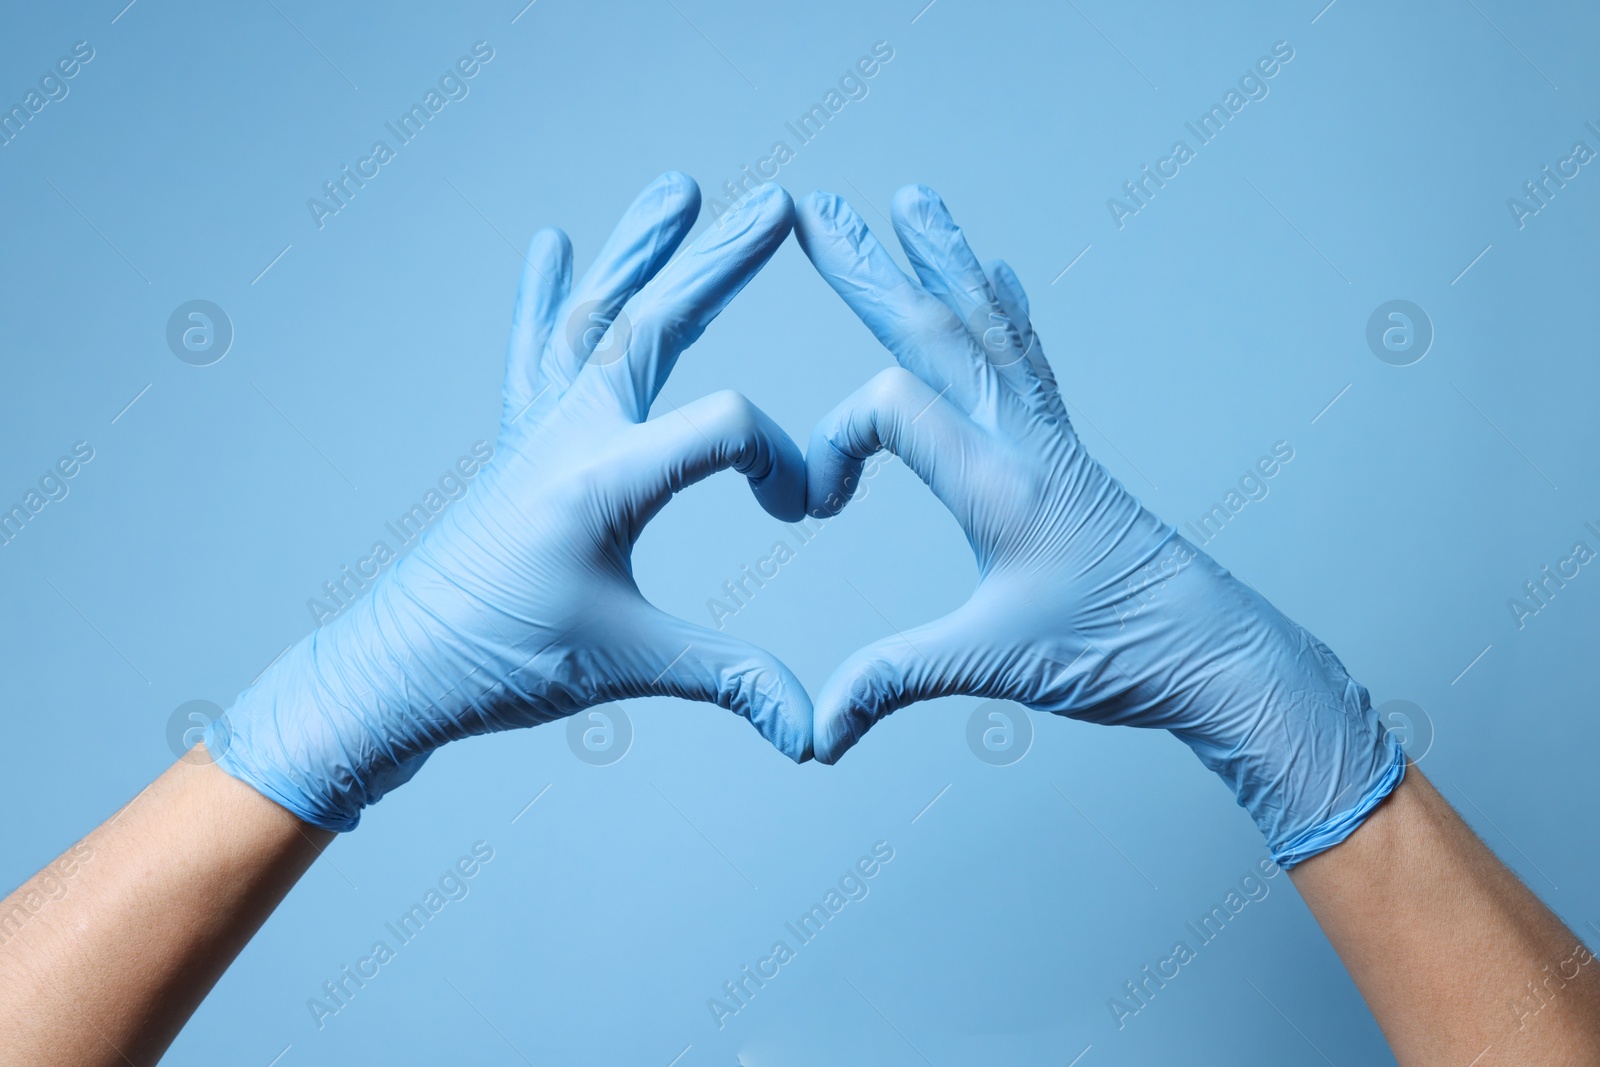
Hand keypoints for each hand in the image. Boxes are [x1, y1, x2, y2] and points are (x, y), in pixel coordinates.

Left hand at [208, 174, 812, 830]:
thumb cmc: (504, 661)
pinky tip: (547, 244)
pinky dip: (544, 297)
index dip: (787, 463)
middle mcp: (567, 433)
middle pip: (656, 322)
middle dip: (722, 260)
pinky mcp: (518, 443)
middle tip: (776, 202)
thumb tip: (812, 735)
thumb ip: (731, 680)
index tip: (803, 511)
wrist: (399, 669)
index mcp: (602, 478)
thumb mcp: (630, 666)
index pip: (727, 427)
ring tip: (675, 188)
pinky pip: (533, 352)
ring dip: (638, 251)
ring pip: (594, 315)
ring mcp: (537, 429)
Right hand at [795, 185, 1401, 865]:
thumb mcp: (992, 666)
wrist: (1211, 650)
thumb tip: (817, 734)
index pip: (890, 408)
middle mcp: (1024, 440)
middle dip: (869, 268)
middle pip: (937, 329)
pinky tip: (998, 270)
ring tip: (913, 198)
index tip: (820, 507)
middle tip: (818, 208)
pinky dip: (1003, 306)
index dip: (835, 443)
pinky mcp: (1063, 449)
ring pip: (986, 324)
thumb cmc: (1114, 650)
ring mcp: (1048, 436)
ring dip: (942, 258)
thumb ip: (893, 682)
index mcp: (999, 481)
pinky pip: (1028, 356)